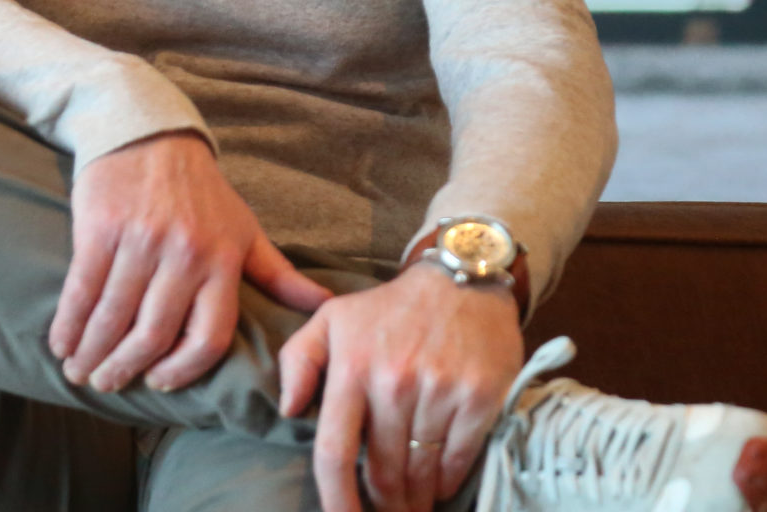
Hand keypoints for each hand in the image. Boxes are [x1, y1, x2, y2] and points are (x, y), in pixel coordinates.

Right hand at [49, 130, 335, 393]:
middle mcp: (184, 253)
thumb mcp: (244, 229)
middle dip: (126, 368)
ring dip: (93, 353)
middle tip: (109, 384)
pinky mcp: (101, 227)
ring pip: (114, 316)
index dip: (182, 370)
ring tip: (81, 371)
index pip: (208, 336)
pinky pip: (83, 289)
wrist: (149, 134)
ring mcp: (140, 240)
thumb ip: (279, 274)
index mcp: (222, 259)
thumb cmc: (202, 192)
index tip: (158, 381)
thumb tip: (325, 306)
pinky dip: (69, 324)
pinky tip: (61, 343)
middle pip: (154, 333)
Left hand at [278, 262, 525, 511]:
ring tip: (412, 505)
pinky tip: (439, 483)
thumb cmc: (391, 308)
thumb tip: (286, 408)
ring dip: (415, 498)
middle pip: (382, 472)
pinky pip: (457, 461)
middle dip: (384, 505)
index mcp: (353, 366)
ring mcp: (440, 390)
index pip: (335, 452)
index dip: (336, 500)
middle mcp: (394, 380)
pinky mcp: (479, 397)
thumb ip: (298, 359)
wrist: (463, 278)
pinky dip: (446, 481)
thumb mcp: (333, 318)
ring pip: (420, 472)